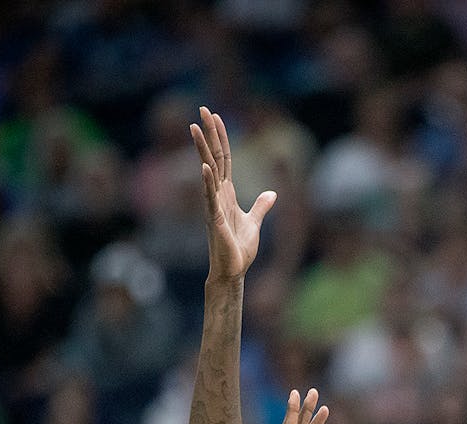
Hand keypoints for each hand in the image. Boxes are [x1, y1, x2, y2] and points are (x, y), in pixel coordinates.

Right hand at [191, 106, 276, 279]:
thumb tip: (272, 193)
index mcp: (227, 193)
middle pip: (213, 157)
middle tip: (201, 109)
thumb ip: (261, 207)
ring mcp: (214, 205)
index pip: (224, 158)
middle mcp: (217, 195)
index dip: (221, 137)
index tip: (216, 117)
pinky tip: (205, 167)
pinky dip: (208, 183)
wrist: (233, 271)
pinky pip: (210, 198)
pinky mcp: (215, 220)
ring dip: (201, 149)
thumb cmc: (239, 249)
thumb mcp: (254, 222)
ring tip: (194, 127)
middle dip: (208, 134)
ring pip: (207, 171)